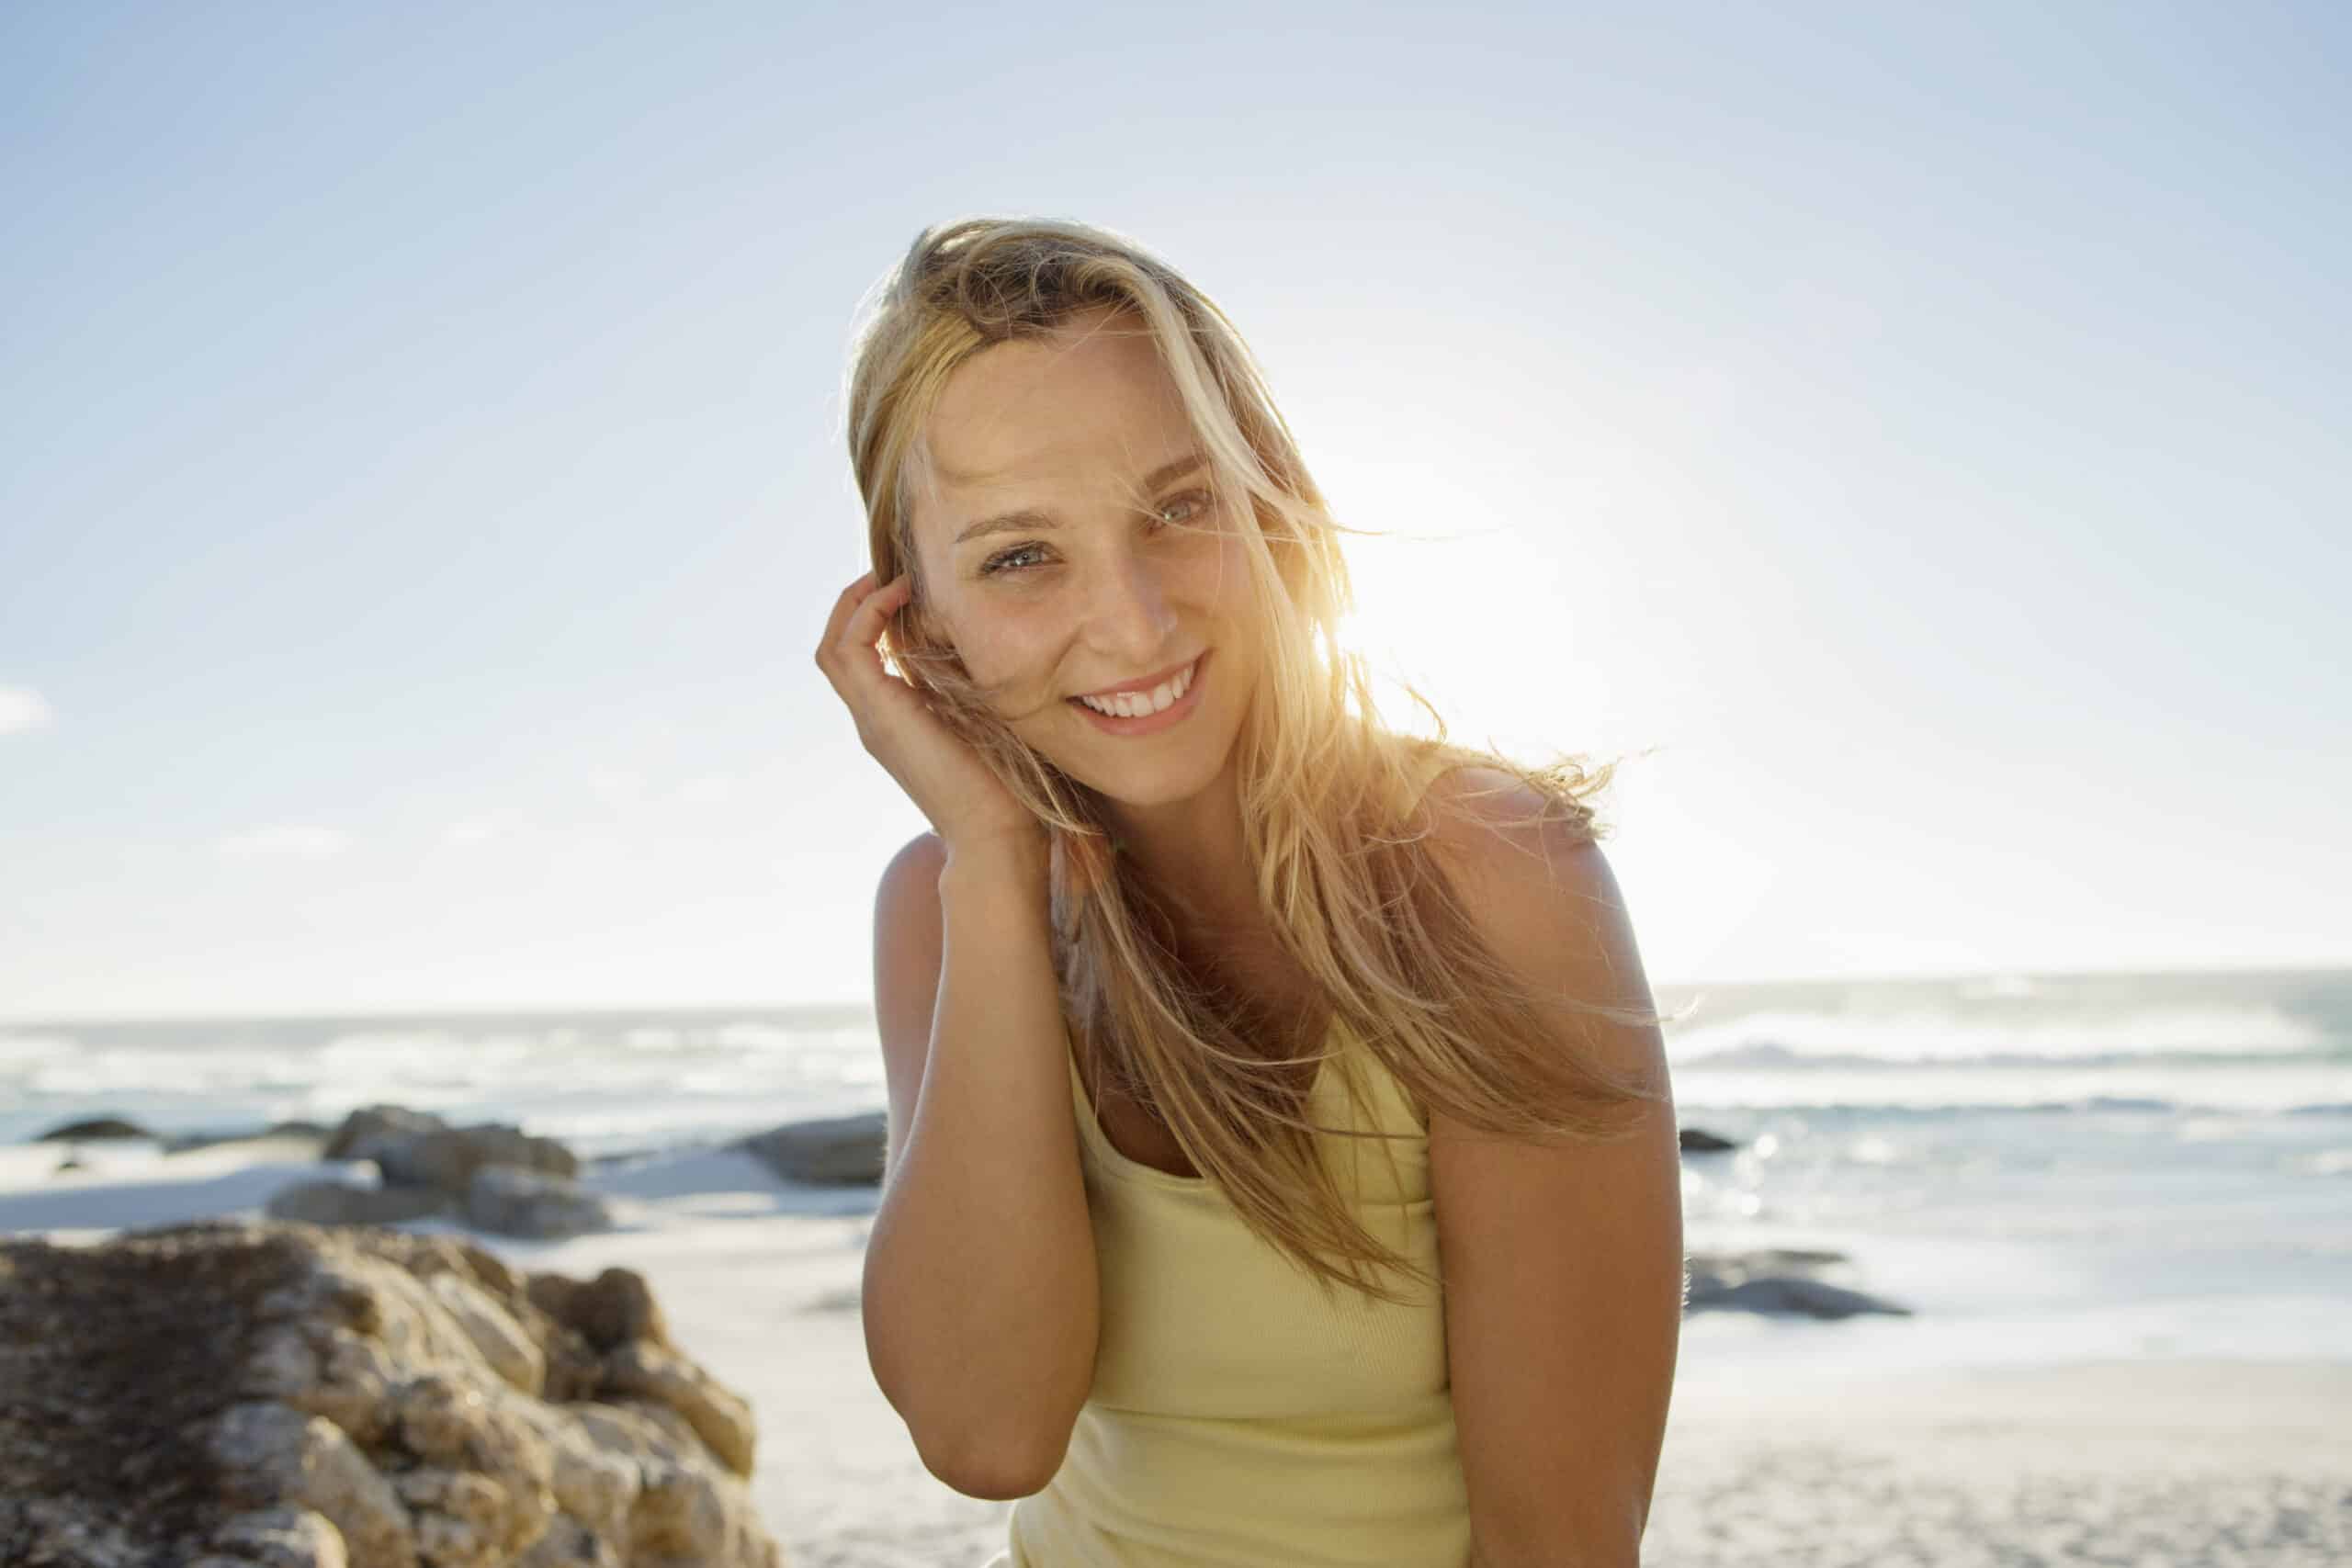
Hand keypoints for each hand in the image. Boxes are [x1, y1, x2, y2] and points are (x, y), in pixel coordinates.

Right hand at [816, 570, 1038, 854]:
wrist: (996, 831)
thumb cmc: (1004, 785)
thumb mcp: (984, 722)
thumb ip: (970, 690)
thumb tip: (990, 649)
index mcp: (893, 720)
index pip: (861, 658)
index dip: (874, 616)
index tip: (908, 586)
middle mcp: (873, 719)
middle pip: (835, 648)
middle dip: (855, 602)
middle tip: (888, 570)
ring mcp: (871, 719)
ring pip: (833, 647)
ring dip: (856, 603)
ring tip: (890, 576)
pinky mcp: (880, 715)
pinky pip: (850, 651)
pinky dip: (868, 615)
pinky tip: (901, 596)